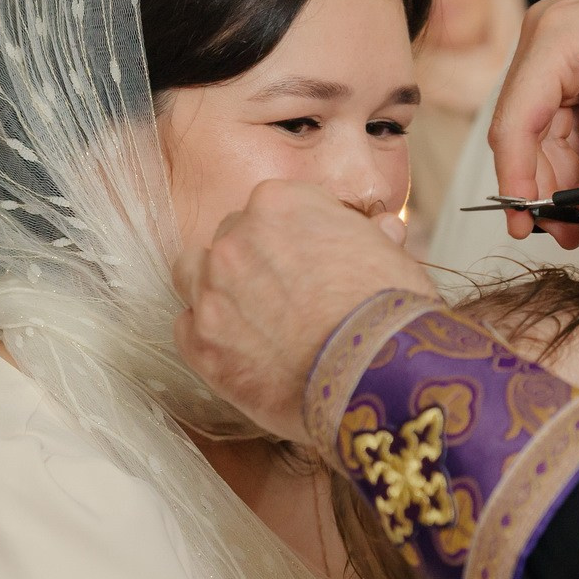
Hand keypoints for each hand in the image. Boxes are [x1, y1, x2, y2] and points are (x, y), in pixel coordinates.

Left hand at [172, 180, 437, 443]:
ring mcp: (212, 292)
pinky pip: (187, 328)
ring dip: (216, 287)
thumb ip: (370, 237)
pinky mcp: (202, 344)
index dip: (296, 235)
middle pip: (233, 237)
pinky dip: (209, 337)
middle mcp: (236, 239)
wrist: (375, 374)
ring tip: (251, 317)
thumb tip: (382, 230)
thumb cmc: (390, 314)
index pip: (274, 207)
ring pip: (193, 273)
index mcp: (280, 204)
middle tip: (286, 293)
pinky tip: (242, 351)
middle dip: (255, 260)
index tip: (311, 257)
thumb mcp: (391, 259)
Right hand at [487, 0, 578, 243]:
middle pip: (525, 127)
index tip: (528, 228)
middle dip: (545, 183)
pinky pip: (565, 113)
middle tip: (571, 232)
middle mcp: (547, 36)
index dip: (517, 179)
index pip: (516, 122)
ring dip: (563, 172)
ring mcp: (561, 45)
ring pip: (545, 125)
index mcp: (556, 36)